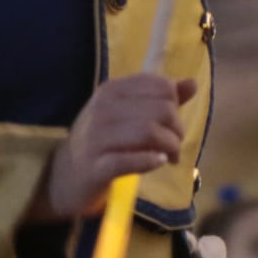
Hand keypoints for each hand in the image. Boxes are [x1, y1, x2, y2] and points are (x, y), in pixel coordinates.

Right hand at [40, 75, 197, 218]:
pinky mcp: (96, 166)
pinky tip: (157, 163)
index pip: (159, 86)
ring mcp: (97, 137)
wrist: (65, 174)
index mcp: (112, 90)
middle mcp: (103, 108)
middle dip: (177, 130)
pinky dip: (150, 161)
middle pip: (160, 110)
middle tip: (174, 145)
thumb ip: (160, 99)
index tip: (171, 122)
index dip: (175, 104)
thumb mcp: (128, 114)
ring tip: (170, 157)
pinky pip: (130, 160)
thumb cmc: (103, 141)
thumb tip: (192, 83)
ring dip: (169, 147)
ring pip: (149, 132)